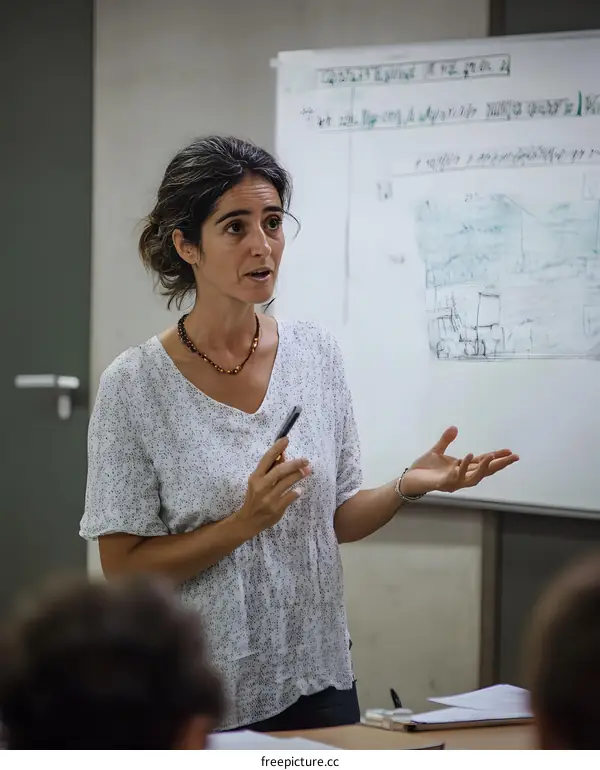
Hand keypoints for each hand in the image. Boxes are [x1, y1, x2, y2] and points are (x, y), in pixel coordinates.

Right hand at [235, 438, 310, 535]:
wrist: (249, 520)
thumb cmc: (255, 496)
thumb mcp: (258, 482)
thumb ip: (270, 470)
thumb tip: (284, 455)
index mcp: (256, 477)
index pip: (267, 459)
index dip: (277, 448)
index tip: (286, 439)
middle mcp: (261, 486)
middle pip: (280, 471)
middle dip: (294, 464)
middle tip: (306, 459)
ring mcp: (269, 498)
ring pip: (287, 483)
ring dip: (299, 475)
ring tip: (307, 470)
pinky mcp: (276, 508)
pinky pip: (290, 497)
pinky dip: (296, 492)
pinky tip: (299, 490)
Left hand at [400, 426, 518, 497]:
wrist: (409, 479)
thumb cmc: (423, 469)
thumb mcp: (436, 451)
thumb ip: (445, 440)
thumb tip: (455, 428)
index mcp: (461, 469)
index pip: (483, 463)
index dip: (496, 458)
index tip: (510, 452)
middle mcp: (460, 477)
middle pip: (485, 472)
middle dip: (500, 465)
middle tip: (514, 457)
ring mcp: (453, 482)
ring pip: (474, 478)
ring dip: (484, 467)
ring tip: (493, 456)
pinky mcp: (442, 483)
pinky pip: (455, 477)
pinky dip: (463, 467)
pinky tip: (468, 456)